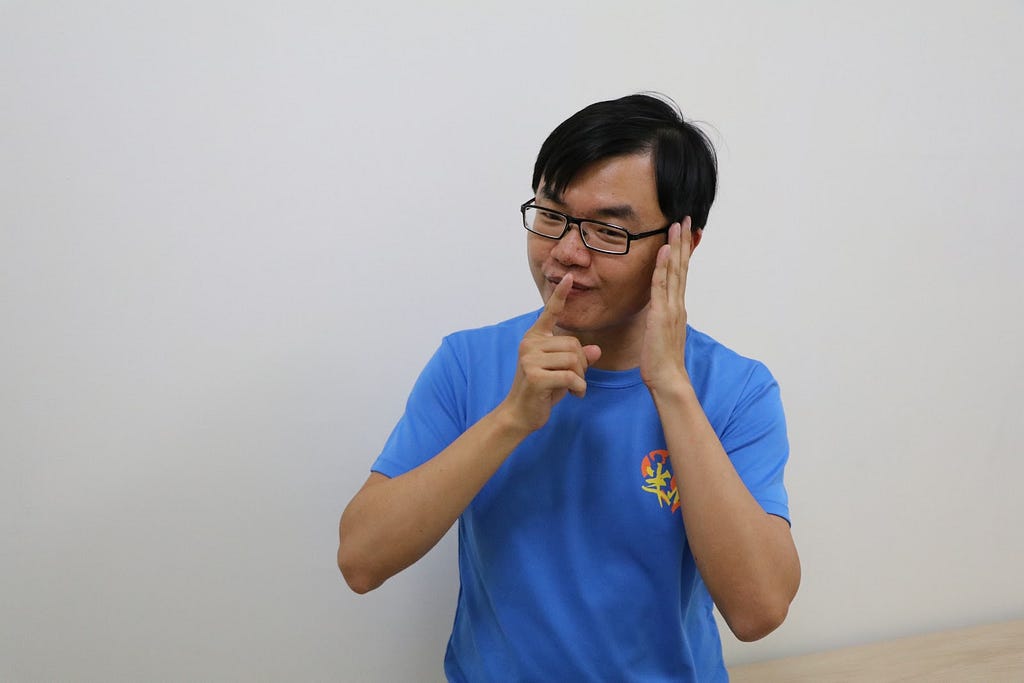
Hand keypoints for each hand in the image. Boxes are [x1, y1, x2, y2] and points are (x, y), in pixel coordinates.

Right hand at [500, 274, 601, 432]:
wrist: (520, 414)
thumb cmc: (542, 391)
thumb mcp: (562, 371)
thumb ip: (577, 358)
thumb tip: (596, 350)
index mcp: (535, 338)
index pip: (550, 313)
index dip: (561, 295)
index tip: (570, 277)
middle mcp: (530, 344)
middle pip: (574, 344)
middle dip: (582, 364)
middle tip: (576, 379)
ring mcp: (530, 359)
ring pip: (574, 360)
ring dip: (581, 378)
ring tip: (573, 388)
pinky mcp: (535, 376)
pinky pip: (570, 376)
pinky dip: (579, 388)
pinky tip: (575, 395)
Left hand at [641, 219, 693, 390]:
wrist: (668, 379)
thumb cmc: (661, 361)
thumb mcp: (661, 334)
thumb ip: (661, 318)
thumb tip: (658, 309)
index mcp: (677, 308)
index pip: (681, 274)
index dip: (683, 252)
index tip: (685, 233)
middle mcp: (677, 304)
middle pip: (682, 266)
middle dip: (683, 242)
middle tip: (685, 218)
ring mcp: (671, 308)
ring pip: (675, 271)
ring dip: (675, 247)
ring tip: (676, 225)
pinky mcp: (661, 315)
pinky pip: (662, 286)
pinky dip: (664, 267)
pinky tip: (664, 250)